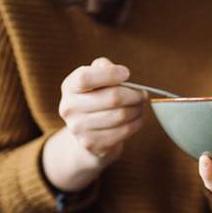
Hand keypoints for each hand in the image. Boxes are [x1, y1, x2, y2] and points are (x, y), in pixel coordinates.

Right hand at [42, 57, 145, 191]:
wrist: (87, 133)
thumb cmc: (96, 98)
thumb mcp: (95, 79)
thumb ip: (103, 68)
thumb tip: (119, 72)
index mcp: (69, 87)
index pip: (85, 77)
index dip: (110, 74)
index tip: (126, 73)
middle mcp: (69, 108)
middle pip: (113, 97)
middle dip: (134, 94)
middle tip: (142, 94)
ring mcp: (78, 129)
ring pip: (121, 115)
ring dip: (137, 109)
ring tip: (140, 106)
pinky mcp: (92, 144)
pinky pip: (124, 131)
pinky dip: (136, 123)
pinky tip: (137, 119)